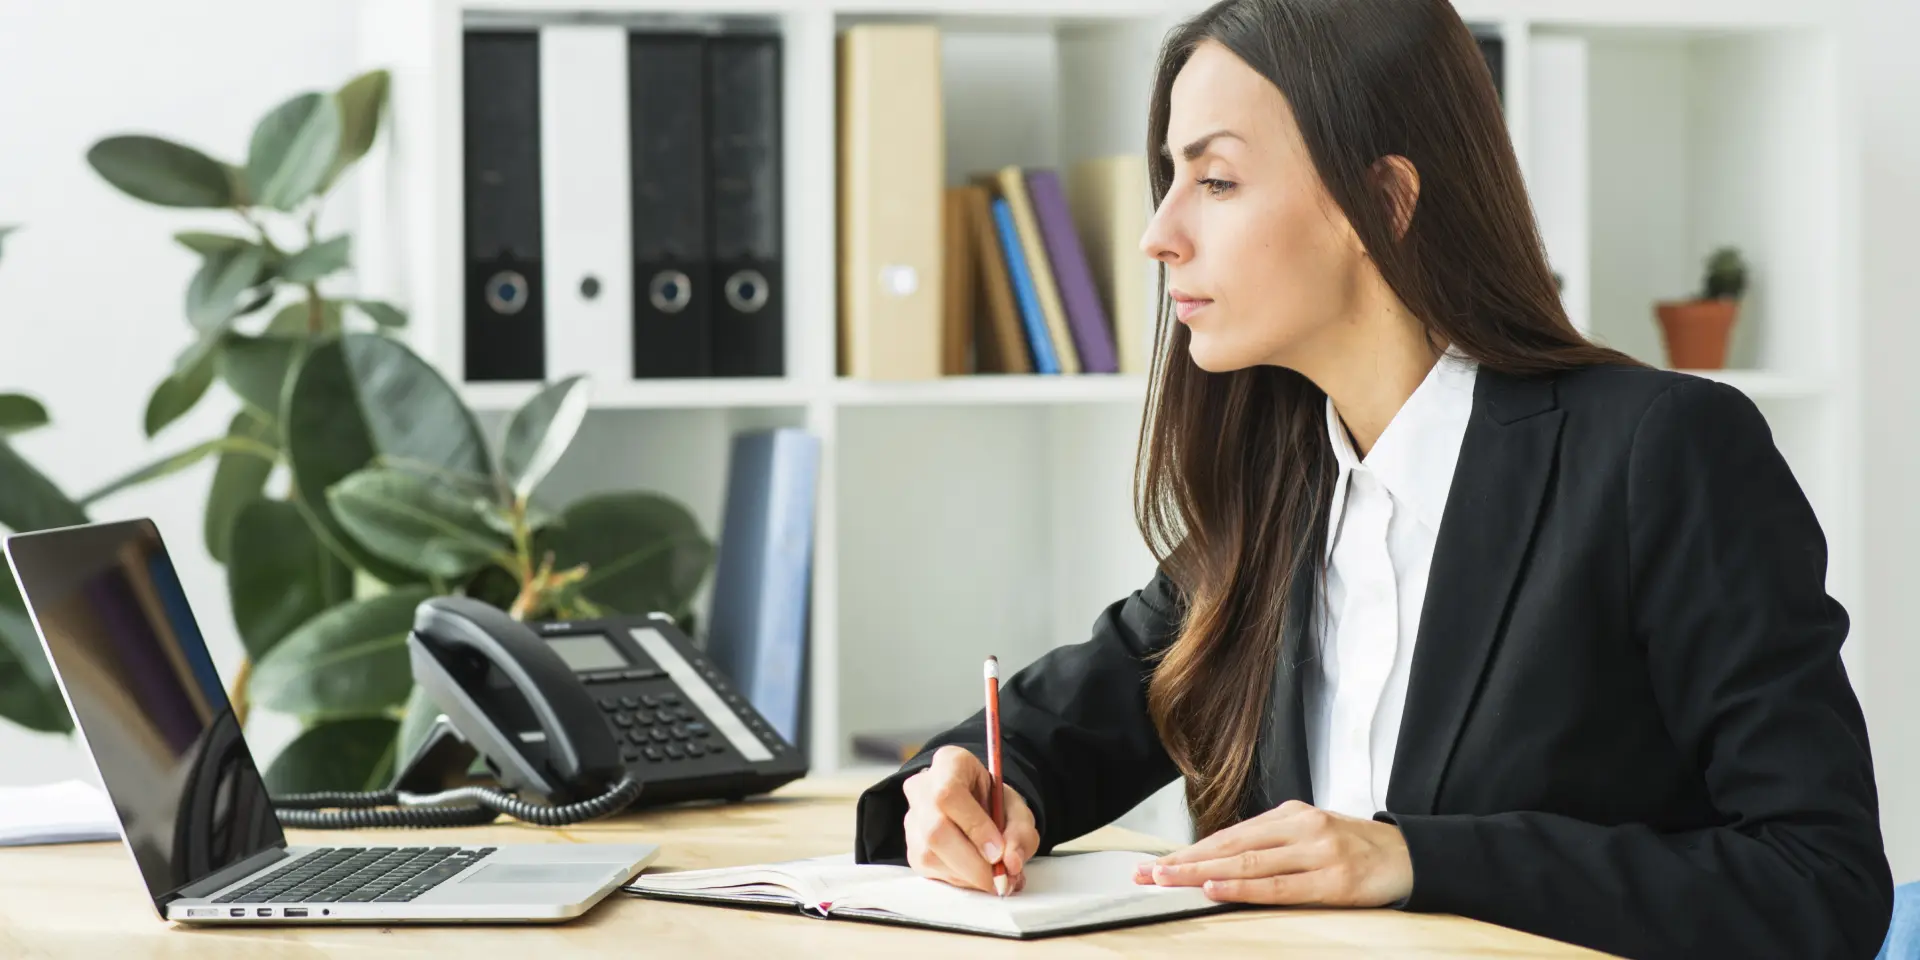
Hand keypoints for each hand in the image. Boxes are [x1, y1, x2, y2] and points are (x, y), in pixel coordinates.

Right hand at [902, 745, 1039, 893]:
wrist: (975, 806)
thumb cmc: (993, 802)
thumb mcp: (1016, 808)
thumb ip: (1020, 832)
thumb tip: (1011, 862)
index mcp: (949, 764)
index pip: (949, 795)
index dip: (975, 827)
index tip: (999, 852)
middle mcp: (921, 788)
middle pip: (935, 830)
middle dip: (972, 862)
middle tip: (1000, 877)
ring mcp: (912, 820)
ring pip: (930, 855)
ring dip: (968, 875)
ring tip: (995, 877)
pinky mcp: (911, 849)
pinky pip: (932, 872)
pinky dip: (961, 880)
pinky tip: (978, 875)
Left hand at [1134, 799, 1411, 906]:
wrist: (1412, 856)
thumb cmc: (1357, 850)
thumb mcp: (1312, 836)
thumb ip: (1272, 845)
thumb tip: (1221, 863)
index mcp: (1290, 814)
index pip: (1229, 835)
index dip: (1189, 851)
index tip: (1156, 865)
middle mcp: (1300, 827)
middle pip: (1230, 847)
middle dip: (1184, 862)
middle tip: (1148, 874)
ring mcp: (1317, 851)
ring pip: (1247, 864)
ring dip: (1202, 874)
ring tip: (1168, 881)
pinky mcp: (1334, 878)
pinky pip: (1279, 886)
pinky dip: (1244, 888)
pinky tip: (1216, 889)